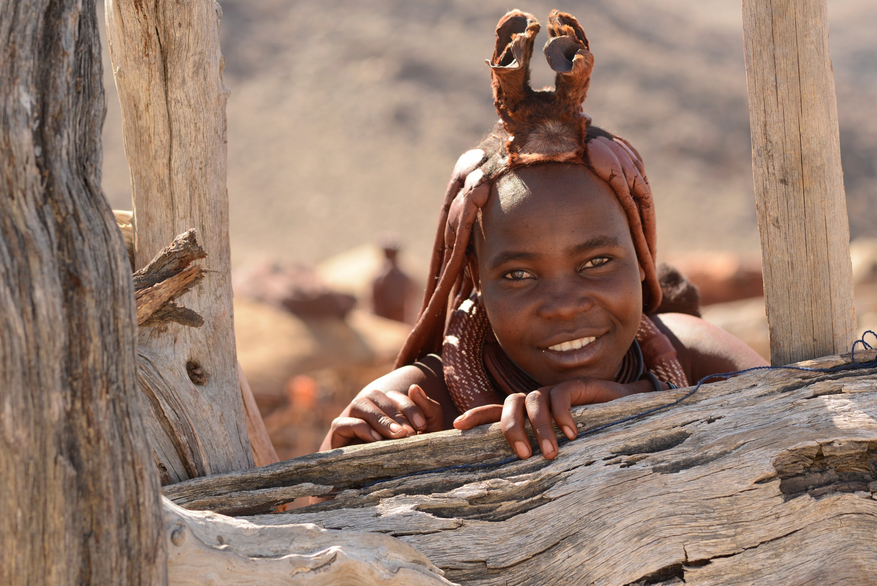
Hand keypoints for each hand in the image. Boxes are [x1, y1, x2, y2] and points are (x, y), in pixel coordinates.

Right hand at [323, 384, 443, 449]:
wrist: (385, 489)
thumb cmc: (408, 459)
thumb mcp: (425, 436)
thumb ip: (428, 410)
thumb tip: (415, 387)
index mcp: (385, 408)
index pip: (394, 395)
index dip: (409, 407)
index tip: (422, 426)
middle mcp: (366, 411)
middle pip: (375, 395)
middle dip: (395, 412)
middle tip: (408, 433)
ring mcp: (350, 420)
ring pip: (359, 404)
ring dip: (380, 418)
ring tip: (396, 436)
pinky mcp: (337, 436)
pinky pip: (342, 423)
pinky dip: (361, 428)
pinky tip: (377, 441)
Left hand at [455, 378, 650, 459]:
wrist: (626, 414)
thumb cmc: (590, 436)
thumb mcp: (562, 448)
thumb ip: (541, 455)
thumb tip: (518, 485)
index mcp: (528, 414)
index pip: (496, 410)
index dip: (477, 416)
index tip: (457, 426)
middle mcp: (537, 400)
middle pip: (510, 404)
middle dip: (511, 428)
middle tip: (522, 454)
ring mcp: (555, 391)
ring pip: (534, 401)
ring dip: (539, 429)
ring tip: (551, 453)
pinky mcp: (575, 385)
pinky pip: (560, 395)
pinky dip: (562, 414)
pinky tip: (572, 433)